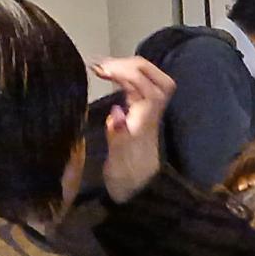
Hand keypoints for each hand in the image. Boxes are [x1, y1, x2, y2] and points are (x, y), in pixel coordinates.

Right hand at [94, 57, 174, 202]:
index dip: (126, 73)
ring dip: (128, 68)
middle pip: (155, 77)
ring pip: (151, 79)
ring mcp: (149, 110)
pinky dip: (126, 76)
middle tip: (101, 67)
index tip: (100, 70)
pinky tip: (109, 76)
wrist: (138, 189)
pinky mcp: (142, 112)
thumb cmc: (126, 177)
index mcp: (148, 119)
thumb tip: (116, 113)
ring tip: (101, 68)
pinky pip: (141, 86)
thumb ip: (118, 137)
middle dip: (129, 65)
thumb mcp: (118, 161)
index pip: (147, 87)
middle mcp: (153, 112)